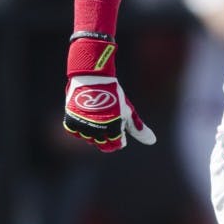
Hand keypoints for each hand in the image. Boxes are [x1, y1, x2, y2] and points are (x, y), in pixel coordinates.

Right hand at [65, 35, 155, 151]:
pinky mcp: (71, 122)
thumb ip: (138, 128)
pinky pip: (76, 133)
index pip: (116, 145)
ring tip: (98, 119)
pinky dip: (81, 129)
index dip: (119, 139)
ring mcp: (84, 127)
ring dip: (94, 134)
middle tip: (108, 126)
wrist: (93, 78)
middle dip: (107, 139)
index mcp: (113, 128)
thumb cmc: (114, 94)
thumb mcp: (128, 111)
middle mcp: (98, 130)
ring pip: (89, 140)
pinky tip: (87, 120)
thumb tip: (152, 141)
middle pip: (102, 144)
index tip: (119, 131)